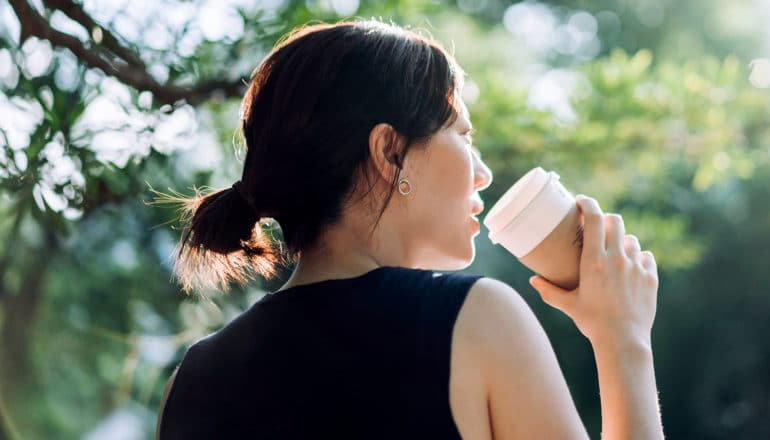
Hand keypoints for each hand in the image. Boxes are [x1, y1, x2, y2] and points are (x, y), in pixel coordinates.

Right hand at [528, 195, 658, 346]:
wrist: (623, 341)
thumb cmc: (592, 323)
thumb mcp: (568, 305)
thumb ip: (549, 291)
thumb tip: (533, 280)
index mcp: (594, 260)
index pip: (594, 218)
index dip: (588, 203)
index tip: (581, 201)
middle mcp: (617, 258)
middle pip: (615, 221)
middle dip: (605, 220)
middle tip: (597, 228)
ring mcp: (636, 266)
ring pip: (631, 239)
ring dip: (622, 241)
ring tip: (614, 252)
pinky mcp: (650, 277)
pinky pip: (646, 257)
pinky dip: (638, 258)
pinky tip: (631, 268)